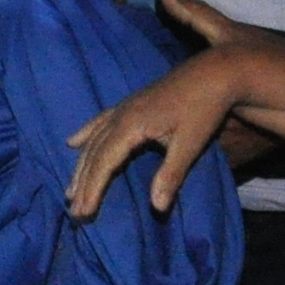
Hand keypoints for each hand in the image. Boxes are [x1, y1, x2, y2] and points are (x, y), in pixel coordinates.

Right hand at [64, 0, 255, 218]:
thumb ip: (170, 175)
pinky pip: (99, 121)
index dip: (92, 189)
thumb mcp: (189, 144)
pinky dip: (85, 134)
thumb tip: (157, 207)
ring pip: (93, 140)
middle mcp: (121, 115)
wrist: (215, 71)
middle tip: (74, 211)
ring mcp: (124, 107)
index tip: (83, 212)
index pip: (104, 163)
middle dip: (82, 183)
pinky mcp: (131, 103)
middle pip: (94, 154)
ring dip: (81, 165)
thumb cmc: (205, 109)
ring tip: (70, 190)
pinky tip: (72, 142)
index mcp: (132, 125)